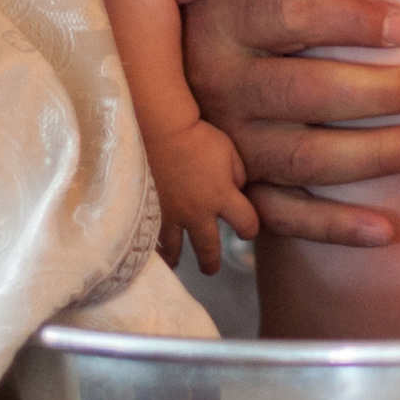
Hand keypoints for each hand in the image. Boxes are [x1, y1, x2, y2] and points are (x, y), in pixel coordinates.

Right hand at [147, 117, 259, 274]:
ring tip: (175, 264)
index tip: (246, 230)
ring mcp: (171, 214)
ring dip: (177, 259)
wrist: (159, 129)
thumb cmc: (197, 135)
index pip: (246, 224)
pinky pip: (151, 236)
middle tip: (211, 269)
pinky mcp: (149, 210)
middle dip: (211, 262)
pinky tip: (152, 248)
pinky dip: (153, 245)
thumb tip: (236, 188)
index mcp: (222, 196)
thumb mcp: (229, 151)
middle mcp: (197, 212)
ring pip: (175, 249)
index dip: (250, 229)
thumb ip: (237, 174)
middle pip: (209, 249)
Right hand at [183, 0, 399, 248]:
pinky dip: (337, 228)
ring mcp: (225, 142)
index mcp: (221, 19)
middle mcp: (217, 83)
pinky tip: (390, 229)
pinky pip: (286, 217)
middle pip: (300, 90)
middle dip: (377, 93)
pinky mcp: (237, 189)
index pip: (286, 12)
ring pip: (302, 157)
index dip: (350, 18)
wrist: (167, 64)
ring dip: (374, 156)